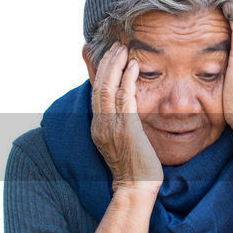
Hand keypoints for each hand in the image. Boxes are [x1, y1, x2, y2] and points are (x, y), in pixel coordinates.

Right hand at [90, 44, 162, 191]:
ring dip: (116, 66)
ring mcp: (111, 125)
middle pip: (99, 86)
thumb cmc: (134, 168)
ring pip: (109, 88)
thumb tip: (126, 112)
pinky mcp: (126, 127)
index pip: (97, 93)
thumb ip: (119, 125)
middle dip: (107, 63)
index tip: (110, 58)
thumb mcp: (121, 143)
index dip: (102, 73)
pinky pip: (125, 97)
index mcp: (97, 127)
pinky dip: (128, 79)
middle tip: (115, 46)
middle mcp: (101, 123)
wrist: (135, 186)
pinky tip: (133, 66)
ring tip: (123, 50)